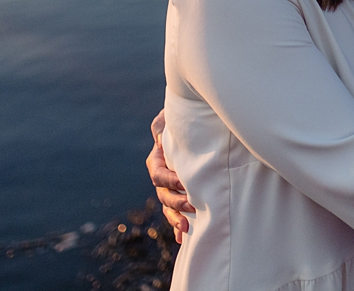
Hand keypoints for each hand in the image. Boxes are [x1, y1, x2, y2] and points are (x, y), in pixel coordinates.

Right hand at [146, 111, 192, 242]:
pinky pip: (177, 212)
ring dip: (176, 219)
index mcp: (157, 159)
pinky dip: (178, 225)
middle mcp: (162, 176)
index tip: (183, 182)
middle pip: (163, 195)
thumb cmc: (183, 116)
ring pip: (169, 207)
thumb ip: (163, 127)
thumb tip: (160, 139)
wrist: (196, 120)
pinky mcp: (182, 193)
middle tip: (193, 206)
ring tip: (186, 228)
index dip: (169, 180)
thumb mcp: (170, 118)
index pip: (158, 174)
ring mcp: (171, 187)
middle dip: (176, 203)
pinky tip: (183, 238)